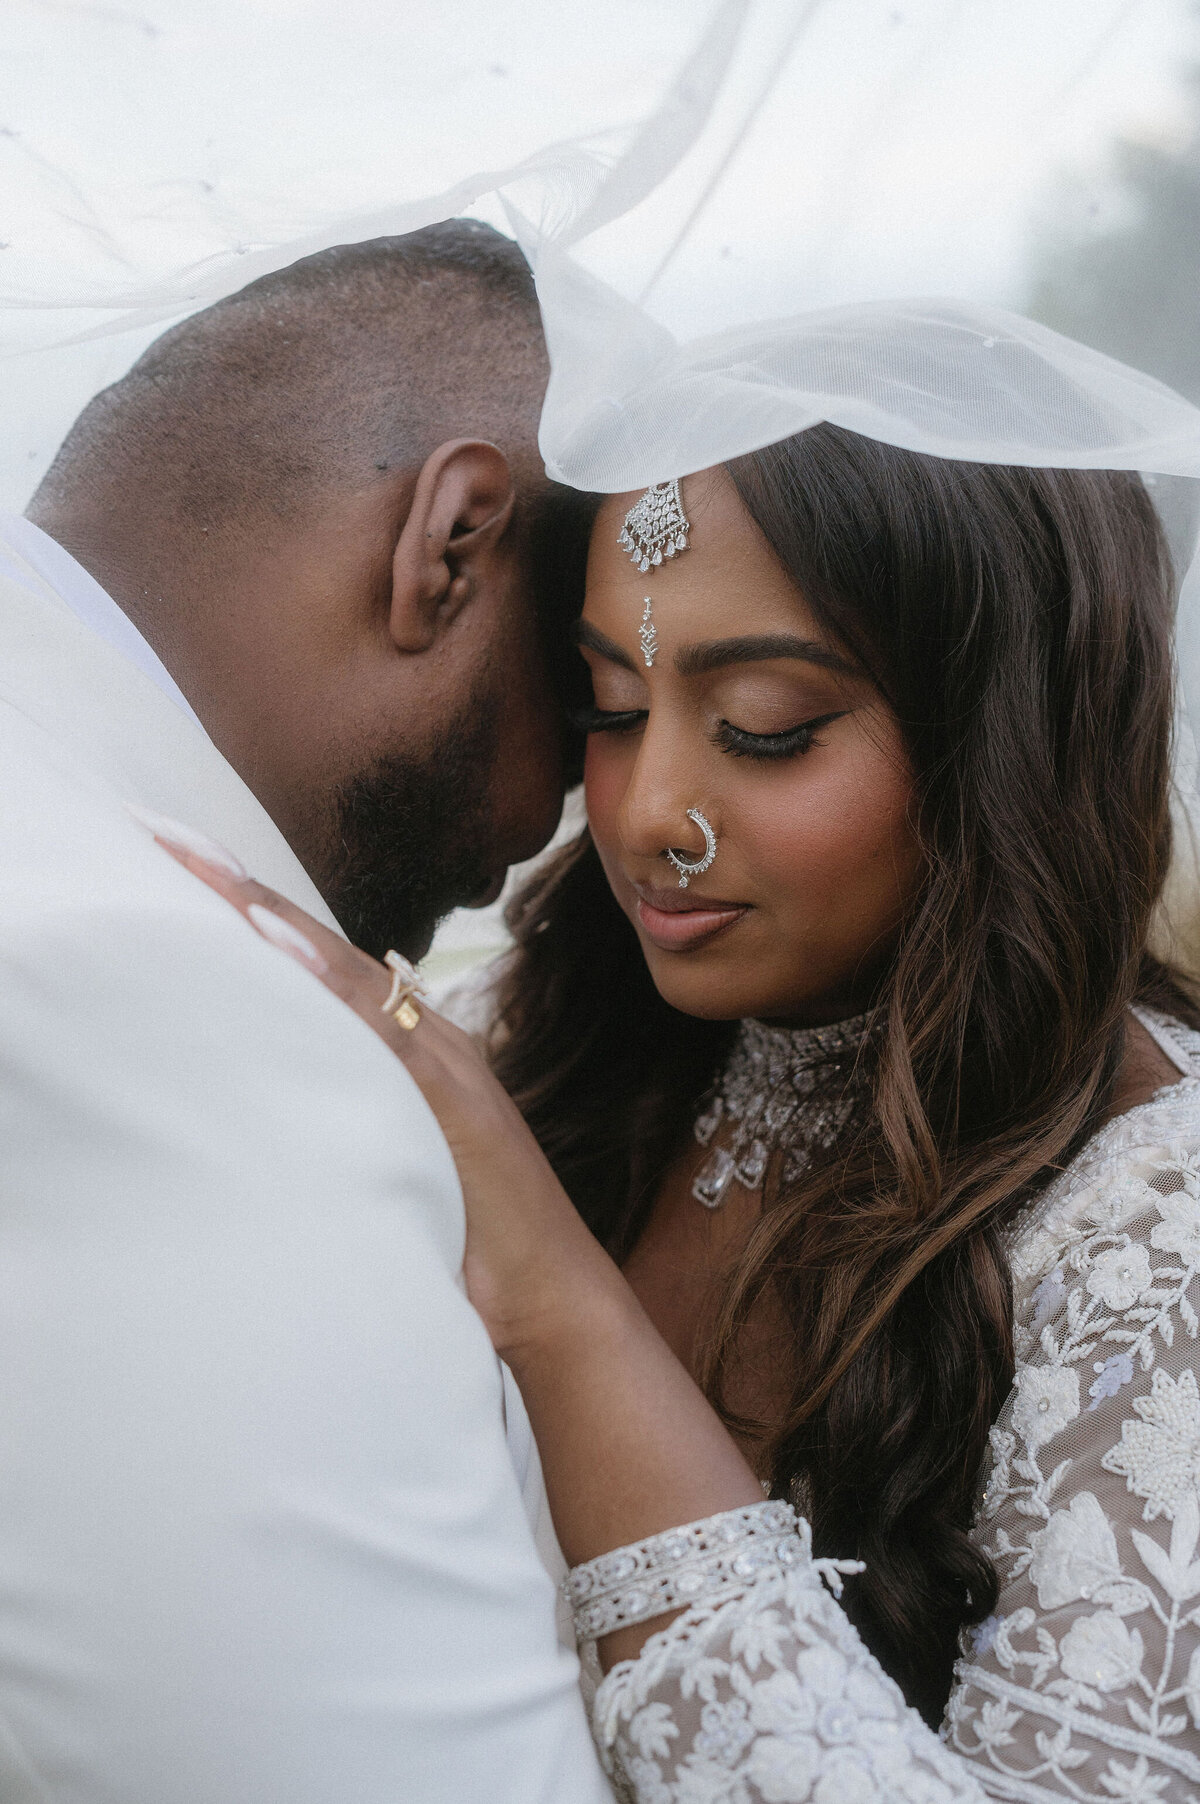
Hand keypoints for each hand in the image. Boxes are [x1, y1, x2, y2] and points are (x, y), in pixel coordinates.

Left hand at [148, 828, 620, 1363]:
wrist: (550, 1295)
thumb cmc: (468, 1237)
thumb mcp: (388, 1166)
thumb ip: (346, 1121)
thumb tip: (276, 1102)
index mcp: (406, 1045)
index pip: (311, 963)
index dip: (246, 911)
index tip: (175, 861)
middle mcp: (423, 1035)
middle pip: (315, 946)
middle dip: (237, 887)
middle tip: (156, 832)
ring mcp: (441, 1061)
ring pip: (340, 970)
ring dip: (266, 914)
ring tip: (196, 862)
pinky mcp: (452, 1099)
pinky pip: (380, 1030)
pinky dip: (325, 982)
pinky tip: (274, 945)